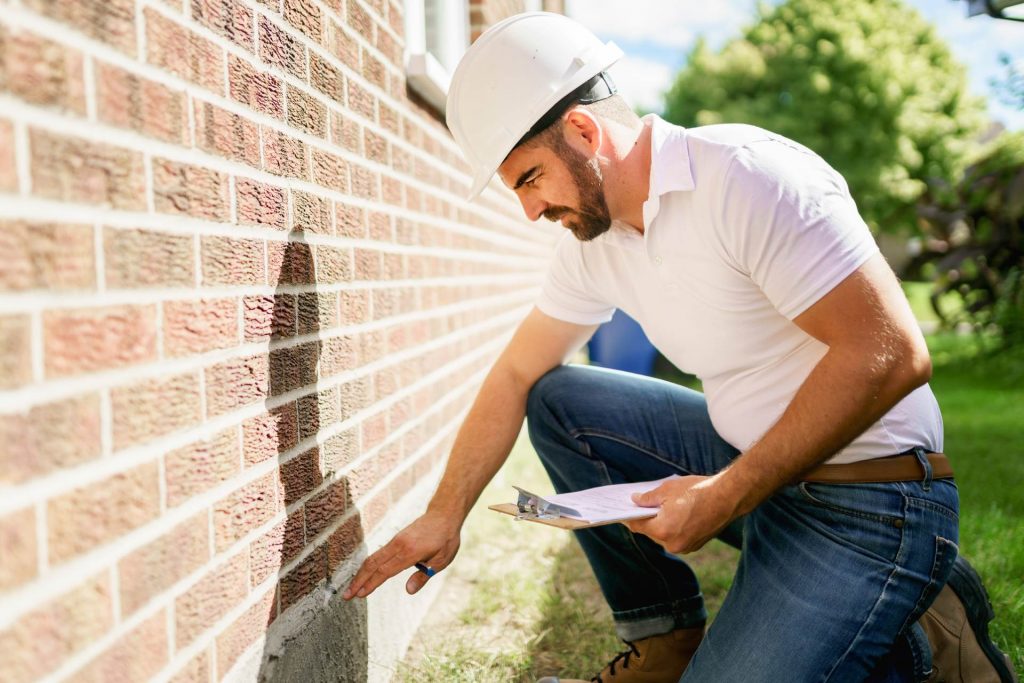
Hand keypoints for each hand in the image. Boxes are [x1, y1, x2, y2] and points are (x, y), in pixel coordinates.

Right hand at [342, 511, 460, 599]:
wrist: (443, 514)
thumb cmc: (445, 539)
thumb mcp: (441, 560)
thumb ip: (423, 576)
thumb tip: (408, 591)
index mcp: (410, 552)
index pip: (385, 571)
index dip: (371, 584)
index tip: (359, 595)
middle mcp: (399, 545)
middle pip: (373, 564)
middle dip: (358, 581)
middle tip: (346, 596)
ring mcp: (395, 541)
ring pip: (373, 558)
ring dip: (360, 574)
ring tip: (351, 588)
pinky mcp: (395, 539)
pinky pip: (378, 554)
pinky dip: (368, 566)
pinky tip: (364, 575)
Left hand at [626, 474, 738, 553]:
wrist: (729, 497)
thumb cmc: (698, 491)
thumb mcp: (667, 489)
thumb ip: (648, 498)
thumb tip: (635, 501)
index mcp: (662, 530)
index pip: (637, 525)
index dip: (628, 517)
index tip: (621, 512)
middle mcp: (672, 544)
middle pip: (651, 532)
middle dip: (646, 519)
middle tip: (638, 506)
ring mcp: (686, 547)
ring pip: (664, 535)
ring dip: (660, 523)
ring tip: (657, 508)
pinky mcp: (696, 545)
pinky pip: (677, 537)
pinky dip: (673, 527)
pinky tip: (674, 514)